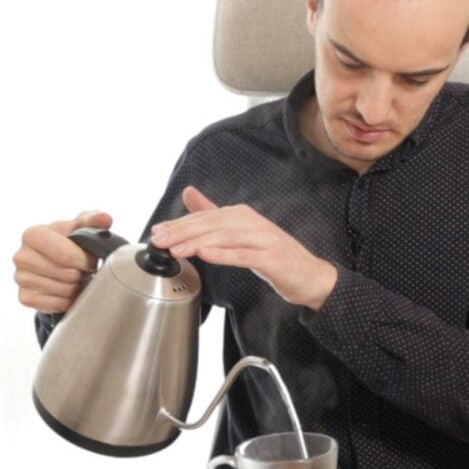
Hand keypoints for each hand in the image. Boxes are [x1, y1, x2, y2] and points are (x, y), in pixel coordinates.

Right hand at [13, 210, 112, 312]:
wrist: (56, 263)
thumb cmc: (69, 242)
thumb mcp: (81, 227)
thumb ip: (94, 219)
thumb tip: (105, 218)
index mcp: (33, 235)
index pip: (66, 255)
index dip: (85, 260)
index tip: (90, 260)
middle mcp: (22, 256)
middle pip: (67, 274)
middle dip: (82, 273)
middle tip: (83, 269)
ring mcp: (20, 278)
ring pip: (64, 291)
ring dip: (76, 286)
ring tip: (76, 278)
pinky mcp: (25, 298)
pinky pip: (57, 304)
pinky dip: (68, 300)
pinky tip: (68, 290)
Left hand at [150, 186, 337, 311]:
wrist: (311, 276)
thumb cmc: (274, 257)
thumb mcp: (241, 234)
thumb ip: (214, 214)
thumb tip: (189, 193)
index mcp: (243, 216)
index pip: (206, 217)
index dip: (180, 223)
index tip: (157, 232)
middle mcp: (253, 223)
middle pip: (213, 224)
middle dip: (183, 231)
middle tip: (159, 240)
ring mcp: (265, 240)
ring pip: (226, 237)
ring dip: (198, 242)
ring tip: (176, 249)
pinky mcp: (273, 259)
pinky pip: (245, 255)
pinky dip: (224, 254)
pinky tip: (206, 255)